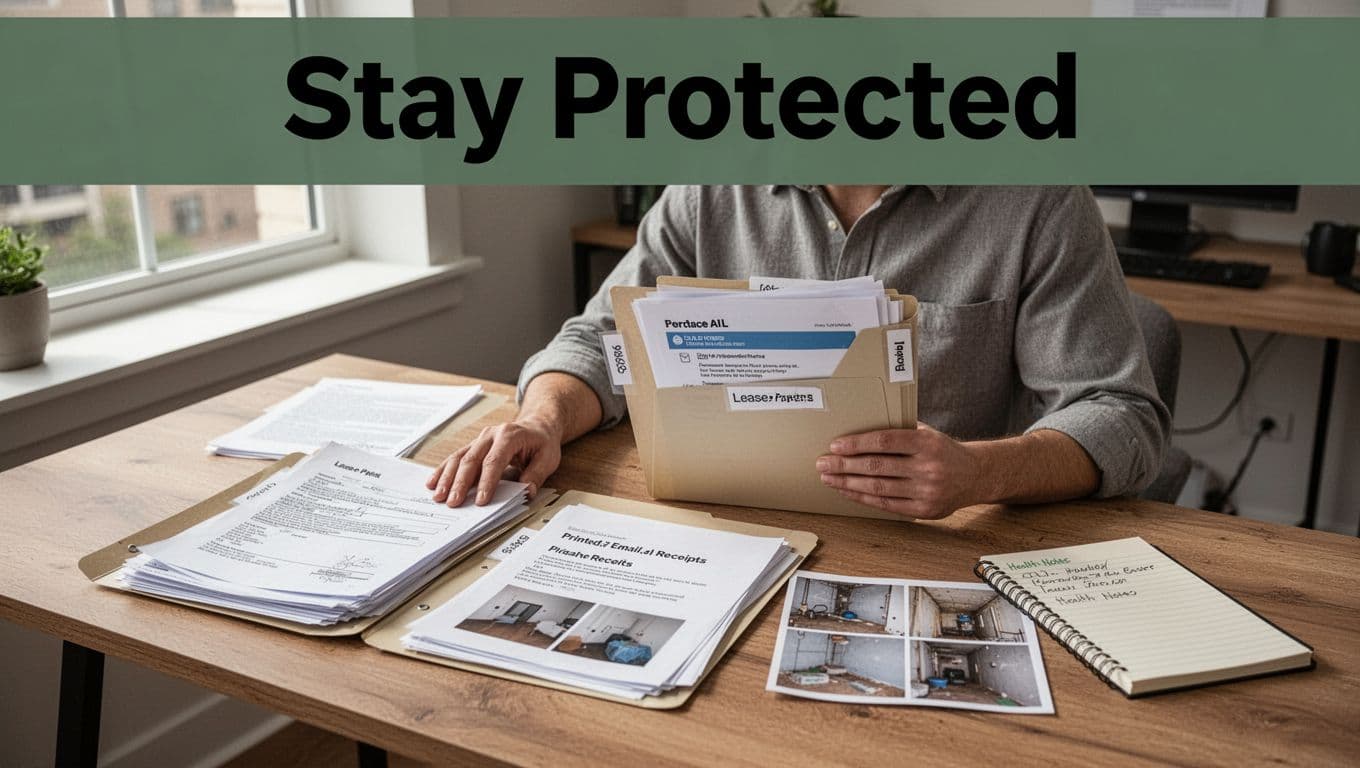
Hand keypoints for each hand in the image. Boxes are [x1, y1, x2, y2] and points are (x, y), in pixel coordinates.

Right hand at [426, 418, 562, 506]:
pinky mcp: (473, 445)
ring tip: (438, 497)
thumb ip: (536, 475)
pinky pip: (455, 457)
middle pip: (471, 459)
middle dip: (461, 483)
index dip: (486, 481)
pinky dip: (443, 471)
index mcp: (510, 436)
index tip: (480, 501)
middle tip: (453, 503)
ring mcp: (480, 439)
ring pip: (459, 458)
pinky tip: (432, 483)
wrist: (536, 425)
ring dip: (447, 478)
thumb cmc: (542, 443)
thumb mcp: (548, 458)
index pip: (494, 461)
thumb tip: (526, 491)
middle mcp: (491, 435)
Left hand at [816, 423, 982, 519]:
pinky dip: (862, 498)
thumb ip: (899, 430)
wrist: (975, 475)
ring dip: (848, 483)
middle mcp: (928, 468)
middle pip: (877, 466)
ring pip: (878, 488)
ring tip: (829, 478)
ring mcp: (927, 491)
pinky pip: (886, 504)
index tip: (835, 445)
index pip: (885, 441)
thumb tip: (860, 426)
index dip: (857, 443)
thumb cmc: (943, 450)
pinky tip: (847, 491)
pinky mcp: (924, 510)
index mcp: (927, 443)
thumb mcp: (927, 432)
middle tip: (823, 463)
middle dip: (844, 465)